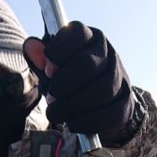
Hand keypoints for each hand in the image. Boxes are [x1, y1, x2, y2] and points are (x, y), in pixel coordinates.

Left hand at [23, 21, 134, 144]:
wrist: (102, 105)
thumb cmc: (72, 82)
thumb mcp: (54, 68)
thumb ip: (41, 59)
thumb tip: (31, 47)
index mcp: (90, 38)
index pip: (77, 33)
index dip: (59, 51)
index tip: (48, 70)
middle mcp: (109, 54)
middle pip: (88, 64)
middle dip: (64, 84)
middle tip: (50, 98)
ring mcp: (121, 79)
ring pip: (101, 91)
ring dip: (72, 106)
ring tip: (56, 114)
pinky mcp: (125, 103)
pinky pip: (108, 114)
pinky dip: (86, 121)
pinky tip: (72, 123)